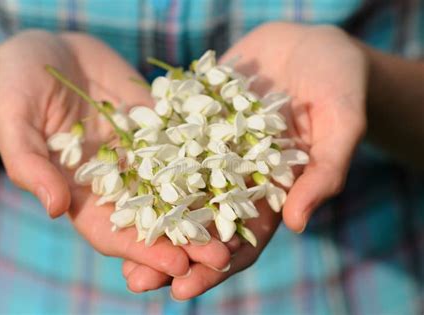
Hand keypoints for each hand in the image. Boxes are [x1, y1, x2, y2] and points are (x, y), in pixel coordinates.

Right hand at [0, 30, 230, 277]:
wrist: (47, 51)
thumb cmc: (17, 88)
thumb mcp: (15, 123)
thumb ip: (31, 166)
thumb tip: (55, 210)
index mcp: (81, 194)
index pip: (113, 234)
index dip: (143, 252)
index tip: (176, 267)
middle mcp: (117, 181)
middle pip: (154, 219)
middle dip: (186, 240)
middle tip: (222, 258)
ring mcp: (141, 154)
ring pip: (177, 188)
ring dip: (206, 208)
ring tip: (237, 225)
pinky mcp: (159, 126)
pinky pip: (187, 145)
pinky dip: (211, 159)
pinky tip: (240, 170)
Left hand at [122, 22, 366, 298]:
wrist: (309, 42)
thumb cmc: (338, 81)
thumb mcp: (341, 122)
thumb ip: (323, 173)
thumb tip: (299, 226)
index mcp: (272, 190)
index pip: (244, 240)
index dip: (216, 266)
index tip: (185, 288)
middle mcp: (236, 175)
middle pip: (201, 222)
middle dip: (171, 252)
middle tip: (136, 281)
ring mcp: (211, 147)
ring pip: (176, 188)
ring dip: (148, 215)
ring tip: (115, 239)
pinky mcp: (193, 118)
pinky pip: (166, 141)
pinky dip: (143, 160)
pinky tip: (116, 175)